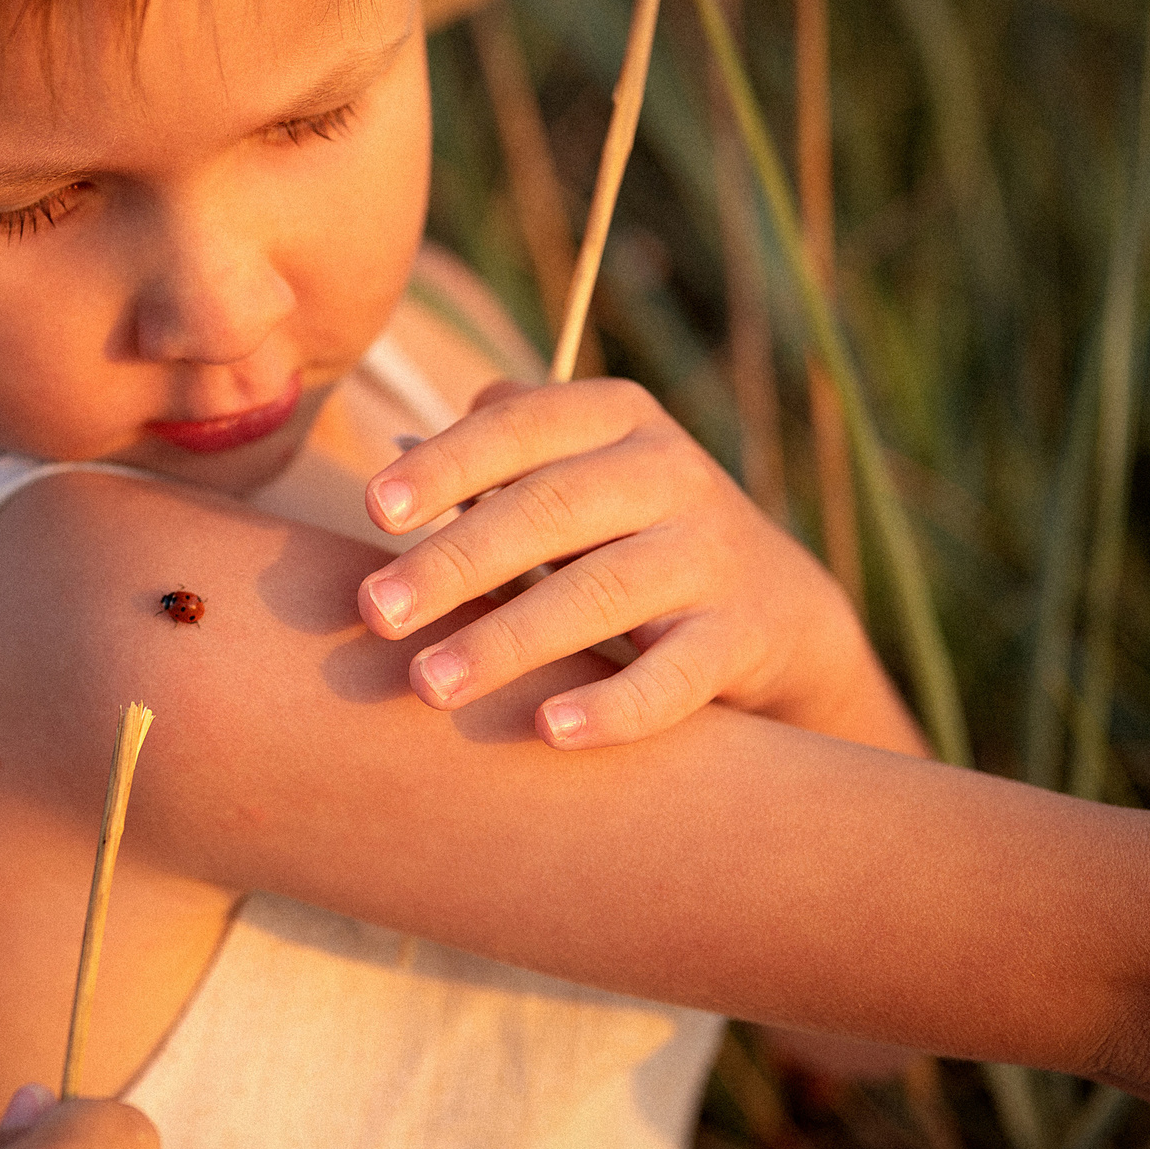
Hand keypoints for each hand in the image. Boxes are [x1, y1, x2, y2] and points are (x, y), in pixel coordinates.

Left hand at [358, 378, 914, 749]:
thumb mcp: (579, 466)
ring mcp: (709, 555)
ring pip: (599, 593)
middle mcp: (670, 472)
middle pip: (549, 510)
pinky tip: (549, 731)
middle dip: (456, 561)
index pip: (522, 428)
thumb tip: (397, 465)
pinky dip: (613, 706)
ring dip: (507, 640)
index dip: (448, 465)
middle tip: (376, 612)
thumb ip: (498, 455)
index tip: (375, 510)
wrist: (775, 605)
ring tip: (430, 683)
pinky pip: (673, 676)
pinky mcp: (737, 637)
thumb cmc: (626, 528)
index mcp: (617, 417)